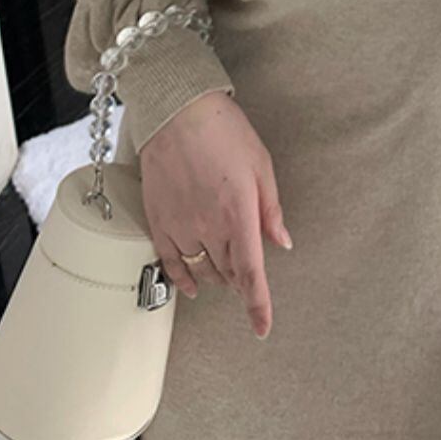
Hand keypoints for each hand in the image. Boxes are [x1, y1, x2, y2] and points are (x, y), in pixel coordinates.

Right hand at [137, 91, 292, 338]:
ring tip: (226, 272)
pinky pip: (170, 262)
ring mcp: (180, 225)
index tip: (262, 328)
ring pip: (202, 271)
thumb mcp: (262, 167)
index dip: (258, 305)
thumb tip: (282, 243)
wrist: (177, 111)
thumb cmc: (225, 132)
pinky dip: (182, 279)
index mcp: (239, 213)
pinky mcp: (158, 220)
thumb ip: (271, 210)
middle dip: (242, 281)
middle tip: (249, 276)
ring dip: (217, 277)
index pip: (251, 273)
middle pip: (229, 274)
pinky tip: (191, 284)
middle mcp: (208, 226)